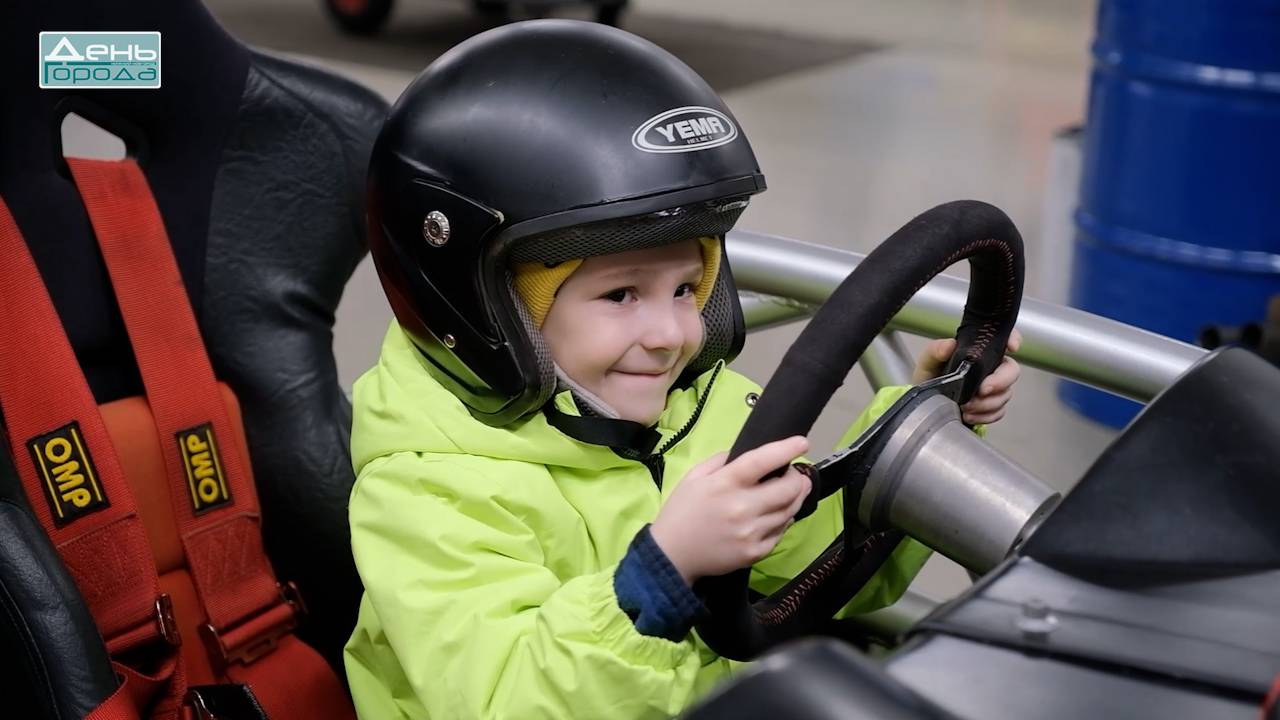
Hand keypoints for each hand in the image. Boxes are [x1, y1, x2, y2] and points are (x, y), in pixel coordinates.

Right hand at [650, 436, 811, 585]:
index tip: (802, 443)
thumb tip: (748, 453)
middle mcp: (742, 507)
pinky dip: (785, 520)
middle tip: (796, 474)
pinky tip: (779, 515)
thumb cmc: (681, 512)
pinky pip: (781, 532)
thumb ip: (721, 460)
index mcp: (725, 484)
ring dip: (795, 498)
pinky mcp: (755, 552)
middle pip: (787, 489)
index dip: (786, 449)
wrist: (672, 555)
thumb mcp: (694, 477)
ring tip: (793, 491)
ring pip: (789, 511)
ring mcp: (751, 532)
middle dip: (797, 478)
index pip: (763, 461)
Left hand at [912, 329, 1021, 424]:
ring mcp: (993, 388)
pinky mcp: (991, 407)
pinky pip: (999, 412)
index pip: (1002, 339)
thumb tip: (949, 345)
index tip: (1012, 347)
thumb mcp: (927, 362)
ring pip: (1005, 394)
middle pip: (1011, 370)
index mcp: (979, 352)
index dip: (1013, 339)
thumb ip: (935, 351)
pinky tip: (970, 416)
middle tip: (982, 390)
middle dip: (999, 382)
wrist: (927, 403)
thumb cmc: (931, 378)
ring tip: (966, 406)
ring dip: (987, 403)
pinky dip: (985, 416)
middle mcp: (990, 368)